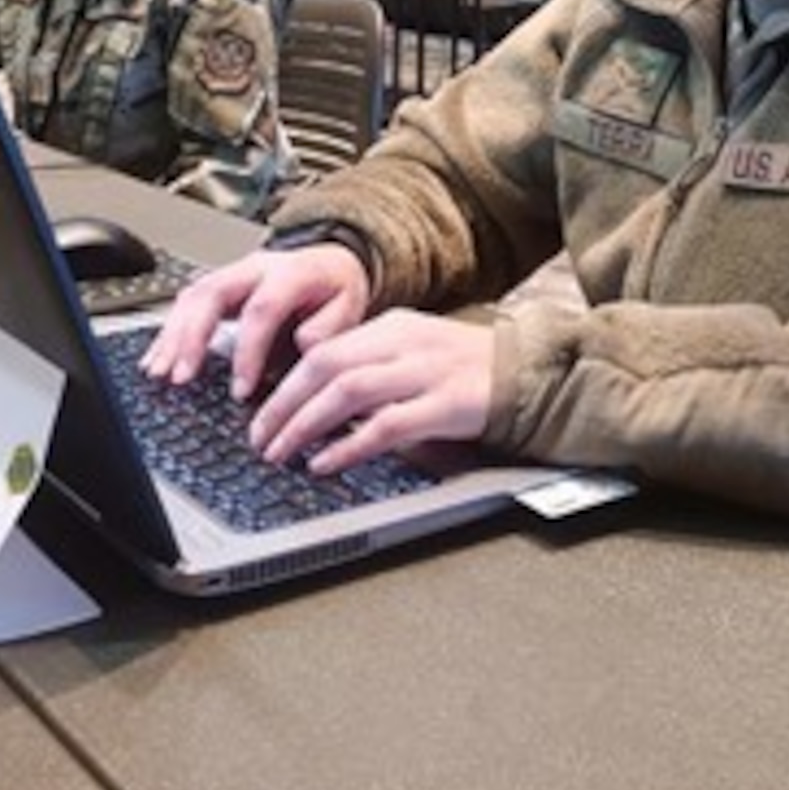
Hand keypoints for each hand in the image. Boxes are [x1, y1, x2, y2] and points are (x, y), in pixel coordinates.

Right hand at [144, 244, 370, 398]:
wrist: (330, 264)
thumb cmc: (335, 289)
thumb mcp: (349, 305)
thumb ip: (330, 327)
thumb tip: (304, 344)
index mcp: (290, 271)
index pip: (261, 309)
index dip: (248, 351)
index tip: (241, 390)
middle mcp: (255, 268)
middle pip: (212, 294)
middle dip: (192, 337)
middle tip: (181, 376)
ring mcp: (232, 274)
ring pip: (192, 297)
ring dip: (172, 336)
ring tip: (159, 372)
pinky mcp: (218, 286)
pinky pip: (185, 304)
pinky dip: (168, 333)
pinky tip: (156, 358)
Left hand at [249, 310, 494, 475]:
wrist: (530, 373)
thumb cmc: (468, 370)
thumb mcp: (413, 354)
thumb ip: (370, 366)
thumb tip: (313, 396)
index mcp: (393, 327)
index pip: (323, 348)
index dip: (284, 382)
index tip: (261, 412)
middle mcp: (404, 343)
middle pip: (326, 365)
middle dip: (283, 403)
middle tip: (258, 437)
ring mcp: (426, 372)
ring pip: (348, 390)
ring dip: (304, 423)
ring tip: (280, 450)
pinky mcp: (446, 405)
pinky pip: (386, 425)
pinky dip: (349, 445)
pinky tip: (326, 462)